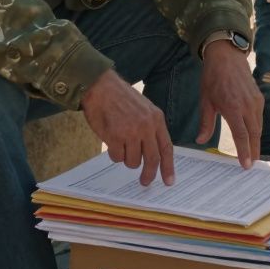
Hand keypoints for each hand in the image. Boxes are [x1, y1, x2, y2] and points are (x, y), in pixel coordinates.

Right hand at [81, 70, 174, 185]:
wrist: (100, 86)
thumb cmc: (120, 97)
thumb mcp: (144, 108)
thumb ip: (150, 128)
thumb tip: (153, 153)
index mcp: (156, 118)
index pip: (166, 147)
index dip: (168, 166)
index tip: (169, 181)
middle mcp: (146, 126)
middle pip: (152, 159)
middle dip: (149, 174)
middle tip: (145, 182)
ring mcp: (130, 132)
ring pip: (132, 161)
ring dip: (126, 158)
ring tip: (120, 143)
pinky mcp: (115, 137)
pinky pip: (117, 157)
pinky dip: (114, 153)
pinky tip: (110, 140)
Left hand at [196, 41, 262, 168]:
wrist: (226, 57)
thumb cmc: (213, 78)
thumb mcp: (206, 101)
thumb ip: (206, 123)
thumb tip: (201, 141)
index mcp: (233, 108)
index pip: (241, 136)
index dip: (244, 152)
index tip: (246, 165)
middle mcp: (247, 106)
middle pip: (254, 134)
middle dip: (254, 151)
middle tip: (252, 164)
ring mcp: (255, 101)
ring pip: (259, 126)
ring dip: (257, 141)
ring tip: (253, 153)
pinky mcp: (259, 97)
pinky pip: (260, 117)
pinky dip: (257, 128)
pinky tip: (253, 135)